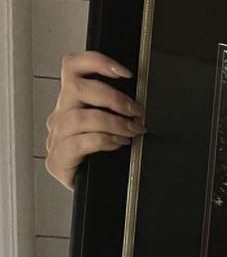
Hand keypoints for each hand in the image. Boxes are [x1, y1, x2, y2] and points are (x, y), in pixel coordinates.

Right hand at [45, 51, 145, 190]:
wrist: (96, 194)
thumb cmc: (108, 158)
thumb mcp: (115, 126)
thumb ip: (119, 110)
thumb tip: (141, 102)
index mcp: (71, 102)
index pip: (72, 67)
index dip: (96, 62)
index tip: (125, 73)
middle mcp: (60, 115)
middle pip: (76, 88)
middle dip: (113, 98)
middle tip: (137, 112)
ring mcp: (55, 138)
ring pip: (79, 117)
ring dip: (113, 122)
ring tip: (132, 131)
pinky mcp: (57, 161)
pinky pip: (78, 143)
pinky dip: (102, 141)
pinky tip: (117, 144)